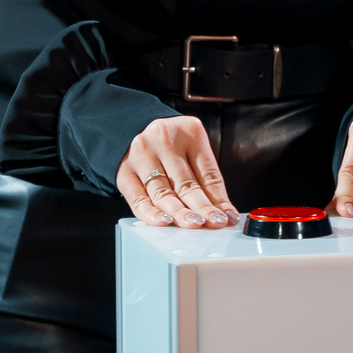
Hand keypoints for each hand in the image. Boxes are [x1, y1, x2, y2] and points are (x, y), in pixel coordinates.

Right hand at [117, 116, 237, 228]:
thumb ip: (206, 177)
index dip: (218, 199)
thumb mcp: (192, 148)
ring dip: (180, 213)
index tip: (227, 217)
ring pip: (164, 193)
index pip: (208, 172)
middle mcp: (163, 141)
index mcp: (188, 132)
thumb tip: (224, 212)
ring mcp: (142, 156)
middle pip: (186, 183)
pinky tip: (164, 222)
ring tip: (194, 224)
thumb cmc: (169, 142)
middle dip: (202, 208)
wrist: (130, 127)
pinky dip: (152, 214)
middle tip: (214, 223)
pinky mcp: (125, 172)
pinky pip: (139, 199)